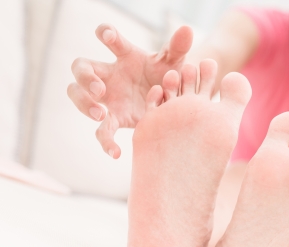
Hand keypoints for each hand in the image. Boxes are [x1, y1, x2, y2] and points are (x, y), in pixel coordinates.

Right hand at [67, 24, 192, 157]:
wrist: (173, 103)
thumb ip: (178, 48)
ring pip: (78, 96)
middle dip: (84, 77)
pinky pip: (102, 131)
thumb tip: (187, 29)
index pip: (109, 39)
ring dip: (84, 104)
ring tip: (100, 114)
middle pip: (81, 68)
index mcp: (126, 56)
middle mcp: (110, 74)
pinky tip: (116, 152)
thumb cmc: (168, 76)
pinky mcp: (114, 118)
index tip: (106, 34)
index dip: (105, 33)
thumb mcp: (174, 64)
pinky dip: (105, 142)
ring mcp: (108, 97)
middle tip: (98, 88)